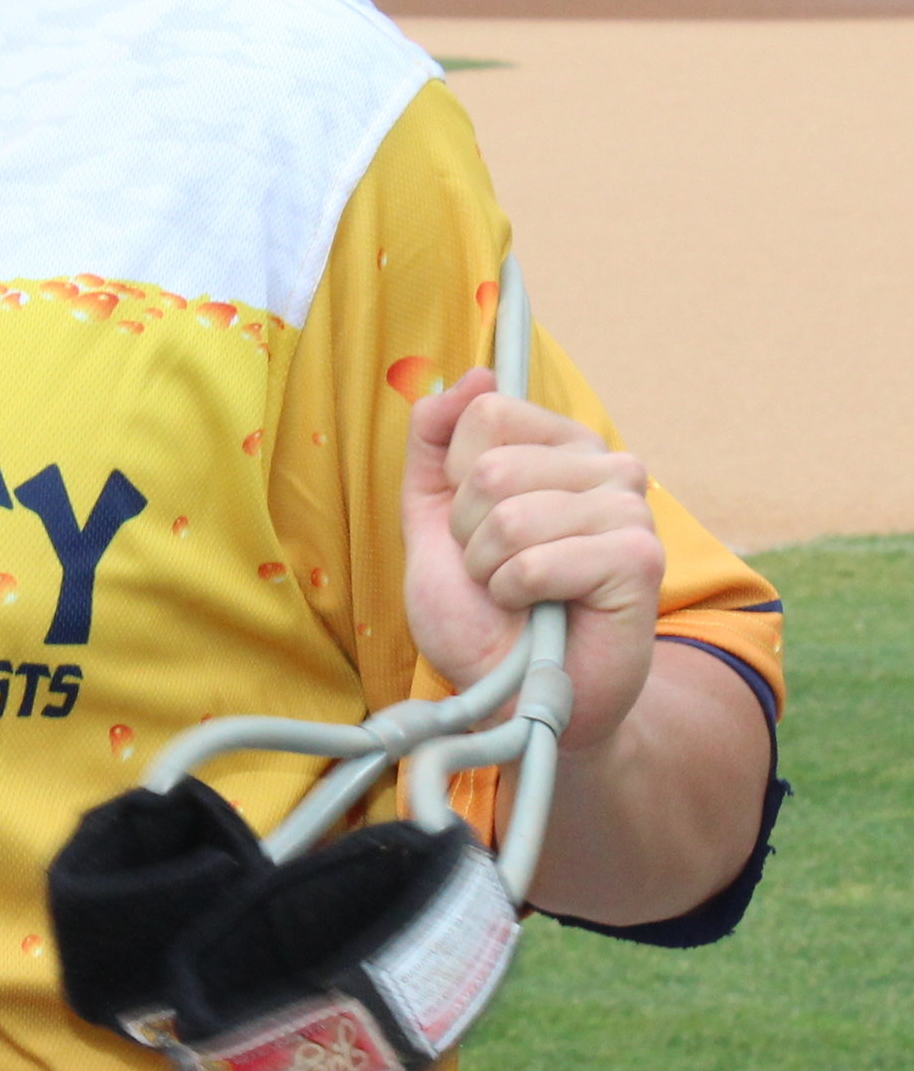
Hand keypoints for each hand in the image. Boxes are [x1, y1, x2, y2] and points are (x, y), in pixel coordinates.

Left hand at [400, 374, 663, 752]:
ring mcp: (628, 509)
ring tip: (519, 595)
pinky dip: (517, 595)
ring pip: (509, 515)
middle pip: (490, 465)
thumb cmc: (479, 612)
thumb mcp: (431, 520)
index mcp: (559, 446)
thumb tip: (469, 375)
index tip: (474, 526)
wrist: (515, 695)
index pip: (484, 413)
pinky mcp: (639, 559)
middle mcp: (605, 465)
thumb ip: (435, 446)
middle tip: (497, 572)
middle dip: (468, 533)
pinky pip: (536, 561)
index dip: (456, 482)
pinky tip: (543, 611)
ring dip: (490, 570)